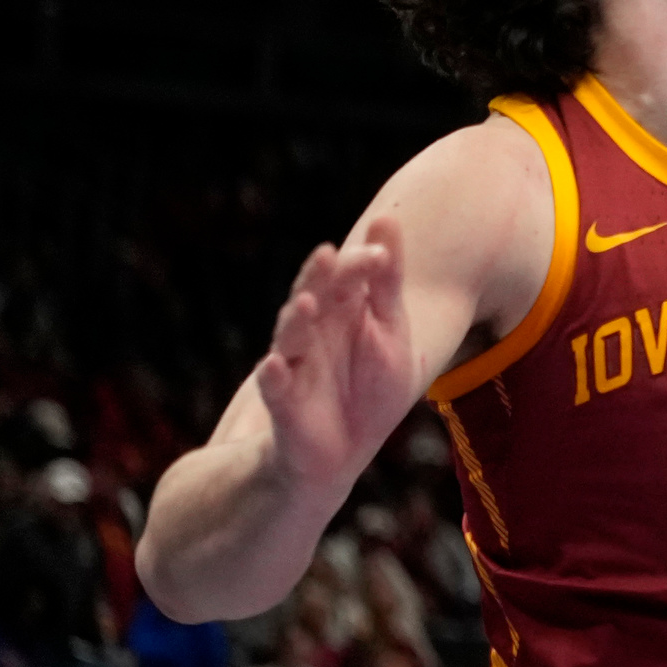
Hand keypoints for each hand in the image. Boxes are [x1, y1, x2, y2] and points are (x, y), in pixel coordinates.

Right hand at [250, 221, 419, 495]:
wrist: (348, 449)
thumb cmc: (371, 385)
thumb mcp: (391, 330)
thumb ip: (387, 280)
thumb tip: (386, 217)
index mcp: (341, 310)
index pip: (346, 276)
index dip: (360, 265)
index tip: (381, 253)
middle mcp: (313, 331)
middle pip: (312, 297)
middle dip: (318, 280)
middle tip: (328, 255)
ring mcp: (296, 366)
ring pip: (290, 337)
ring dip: (296, 320)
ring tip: (307, 302)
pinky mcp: (285, 405)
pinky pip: (276, 387)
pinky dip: (275, 376)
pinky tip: (276, 363)